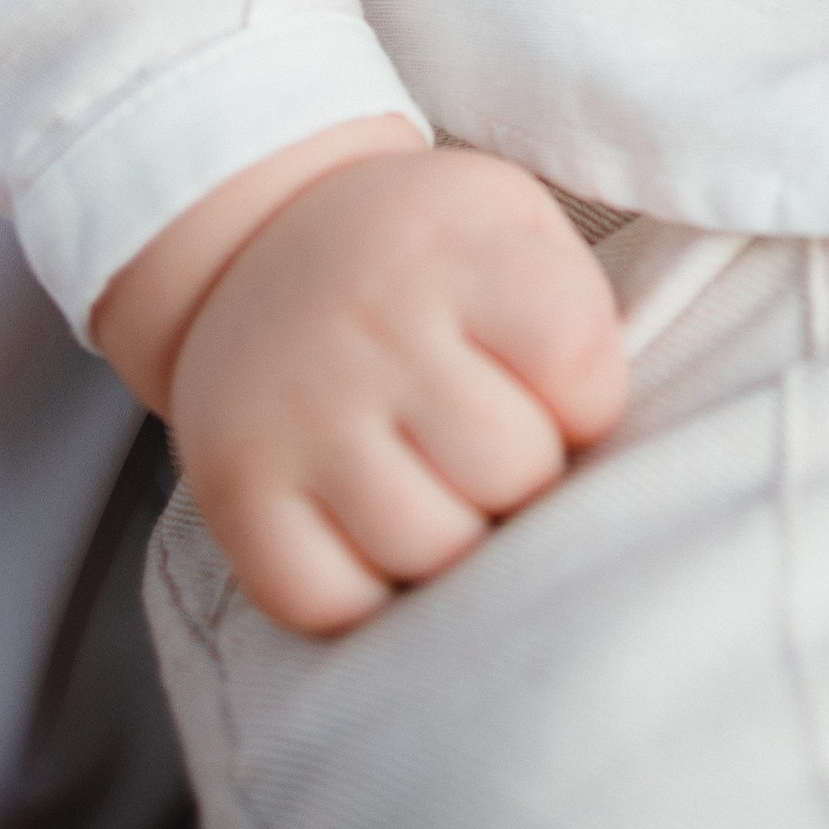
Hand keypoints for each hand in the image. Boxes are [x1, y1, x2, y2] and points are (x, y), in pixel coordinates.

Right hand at [167, 147, 626, 634]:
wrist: (256, 238)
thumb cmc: (425, 257)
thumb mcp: (513, 227)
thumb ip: (574, 320)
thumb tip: (596, 461)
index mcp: (453, 249)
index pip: (575, 359)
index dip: (589, 397)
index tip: (553, 385)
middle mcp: (369, 324)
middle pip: (512, 470)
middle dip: (523, 475)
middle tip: (484, 441)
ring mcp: (293, 410)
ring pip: (431, 549)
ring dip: (454, 538)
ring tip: (434, 481)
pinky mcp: (232, 486)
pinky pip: (329, 602)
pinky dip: (366, 594)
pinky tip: (367, 528)